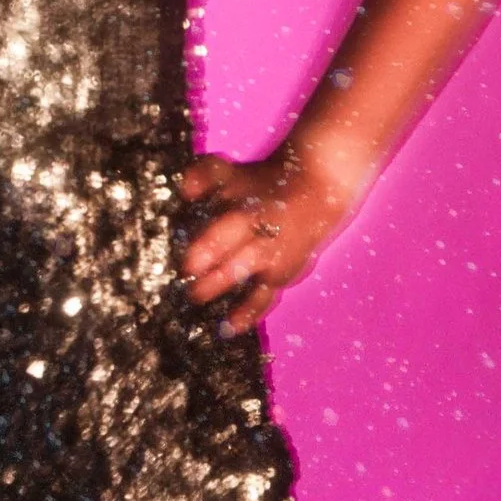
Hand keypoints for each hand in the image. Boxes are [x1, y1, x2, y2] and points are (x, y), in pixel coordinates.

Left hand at [175, 140, 361, 334]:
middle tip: (191, 291)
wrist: (315, 191)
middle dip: (213, 280)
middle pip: (236, 266)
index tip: (187, 266)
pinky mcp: (282, 277)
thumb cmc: (263, 184)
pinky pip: (265, 300)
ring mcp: (275, 263)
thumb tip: (184, 192)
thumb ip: (204, 176)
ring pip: (251, 288)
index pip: (224, 237)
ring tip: (205, 310)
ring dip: (230, 299)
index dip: (205, 253)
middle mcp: (264, 243)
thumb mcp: (233, 172)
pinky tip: (230, 328)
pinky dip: (249, 315)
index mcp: (248, 216)